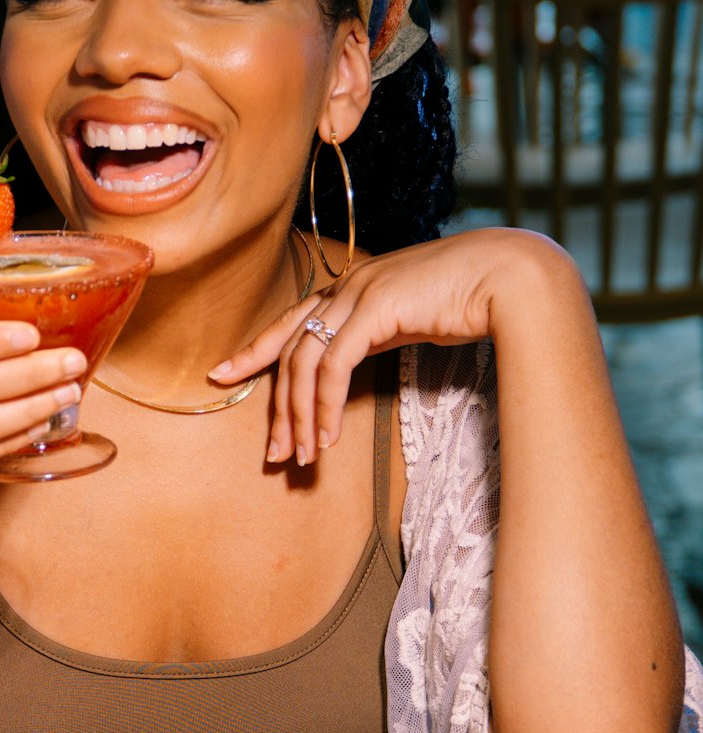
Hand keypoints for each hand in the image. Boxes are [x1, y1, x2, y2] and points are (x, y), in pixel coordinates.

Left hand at [210, 228, 548, 464]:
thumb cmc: (471, 299)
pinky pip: (333, 367)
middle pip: (291, 350)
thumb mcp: (413, 316)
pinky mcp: (374, 309)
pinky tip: (326, 437)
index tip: (223, 373)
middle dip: (278, 406)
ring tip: (301, 457)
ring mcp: (358, 293)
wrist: (509, 275)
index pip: (291, 321)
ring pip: (305, 364)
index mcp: (354, 286)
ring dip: (300, 417)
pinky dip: (324, 406)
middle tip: (272, 452)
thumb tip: (362, 356)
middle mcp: (347, 286)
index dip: (254, 349)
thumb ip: (381, 331)